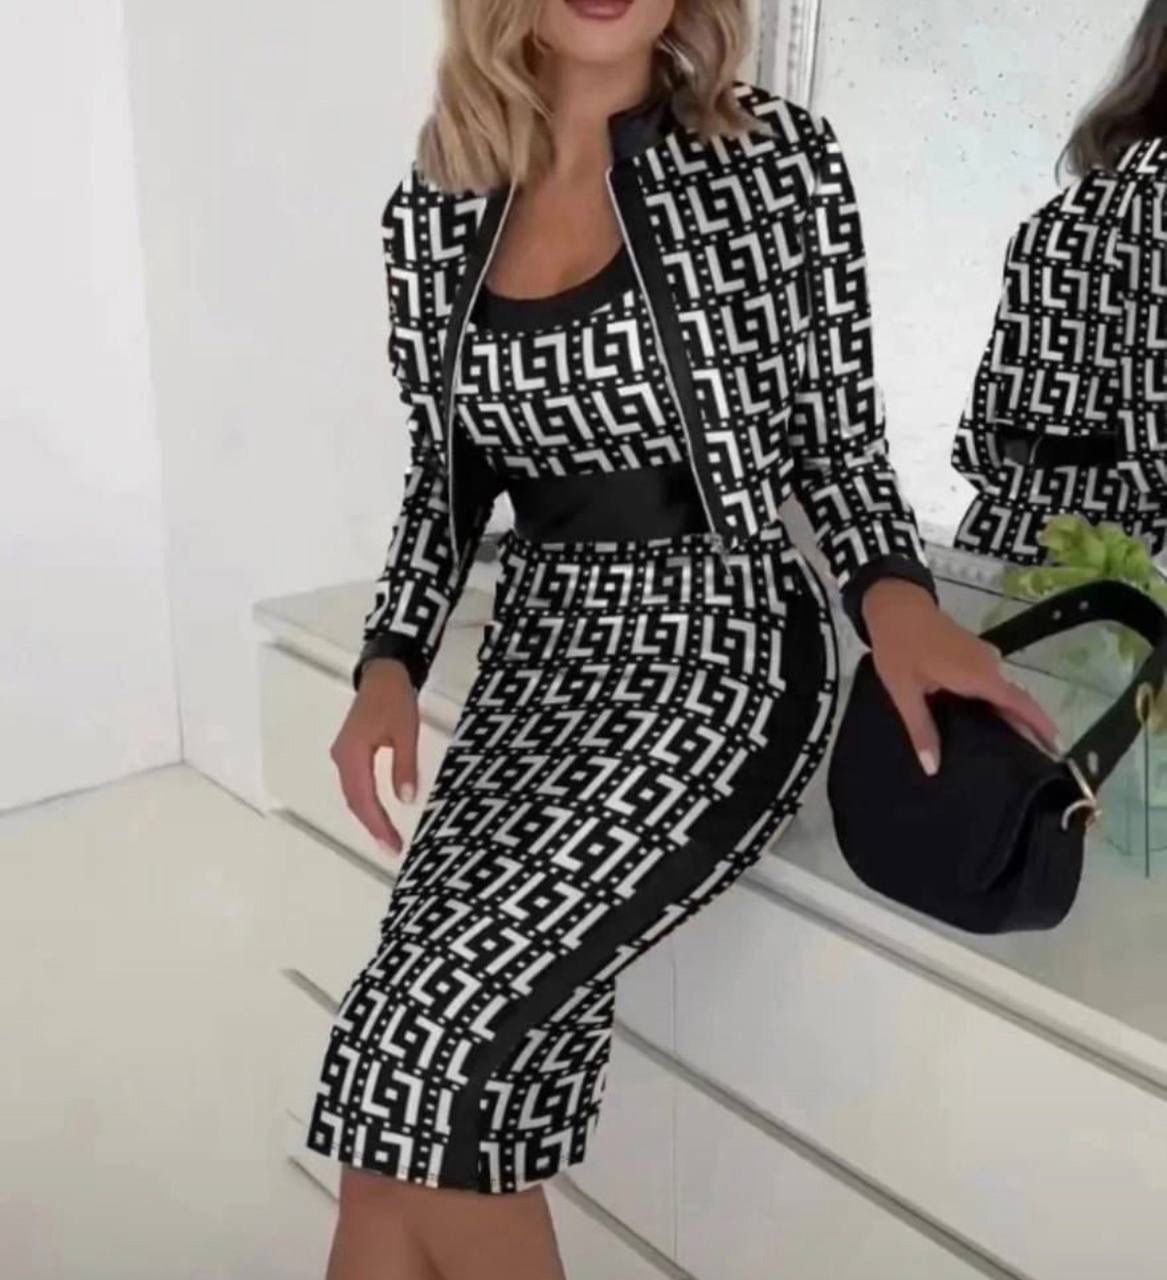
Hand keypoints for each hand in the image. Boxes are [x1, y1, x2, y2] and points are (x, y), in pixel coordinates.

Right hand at [329, 658, 418, 854]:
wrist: (383, 672)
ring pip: (354, 794)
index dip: (377, 824)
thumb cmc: (395, 698)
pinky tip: (378, 814)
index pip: (363, 798)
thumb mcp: (406, 732)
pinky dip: (366, 802)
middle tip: (392, 849)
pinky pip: (356, 784)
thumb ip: (404, 766)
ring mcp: (343, 755)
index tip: (392, 845)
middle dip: (372, 826)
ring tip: (387, 838)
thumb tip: (406, 799)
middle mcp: (342, 758)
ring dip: (369, 816)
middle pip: (355, 800)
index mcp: (353, 754)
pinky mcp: (350, 752)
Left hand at [861, 578, 1061, 775]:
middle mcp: (989, 665)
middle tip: (1034, 760)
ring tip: (1009, 749)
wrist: (895, 605)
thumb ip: (922, 730)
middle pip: (1015, 700)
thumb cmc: (899, 647)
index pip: (1020, 704)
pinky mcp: (974, 651)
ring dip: (1009, 715)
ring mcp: (983, 656)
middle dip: (1028, 728)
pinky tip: (982, 721)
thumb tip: (933, 768)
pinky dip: (994, 701)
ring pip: (1003, 691)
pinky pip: (991, 682)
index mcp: (978, 675)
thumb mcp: (904, 692)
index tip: (1058, 748)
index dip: (1041, 726)